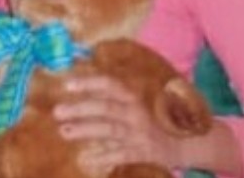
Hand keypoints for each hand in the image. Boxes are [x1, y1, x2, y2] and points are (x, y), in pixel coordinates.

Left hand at [55, 75, 183, 172]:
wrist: (186, 142)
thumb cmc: (151, 119)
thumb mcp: (134, 103)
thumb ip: (110, 96)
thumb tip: (77, 84)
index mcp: (133, 97)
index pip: (110, 85)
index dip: (89, 83)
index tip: (67, 85)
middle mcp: (136, 113)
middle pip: (106, 108)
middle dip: (80, 109)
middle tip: (57, 111)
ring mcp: (140, 133)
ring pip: (111, 130)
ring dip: (86, 130)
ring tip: (64, 131)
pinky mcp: (144, 152)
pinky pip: (122, 154)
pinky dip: (105, 157)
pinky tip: (86, 160)